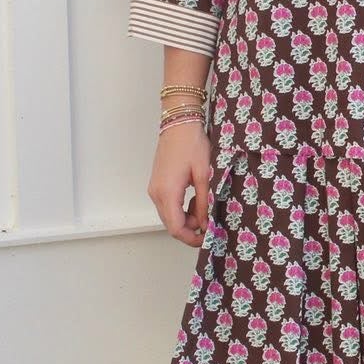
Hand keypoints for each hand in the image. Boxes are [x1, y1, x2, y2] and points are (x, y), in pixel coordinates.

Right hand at [149, 121, 212, 247]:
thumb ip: (203, 203)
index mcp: (167, 193)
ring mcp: (154, 189)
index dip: (191, 238)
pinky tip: (194, 198)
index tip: (206, 238)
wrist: (179, 124)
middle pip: (171, 224)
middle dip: (190, 229)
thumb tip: (205, 224)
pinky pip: (167, 205)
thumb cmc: (192, 145)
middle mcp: (156, 194)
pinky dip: (181, 208)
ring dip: (186, 218)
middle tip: (209, 222)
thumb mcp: (204, 176)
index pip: (176, 228)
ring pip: (169, 215)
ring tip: (203, 206)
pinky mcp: (157, 184)